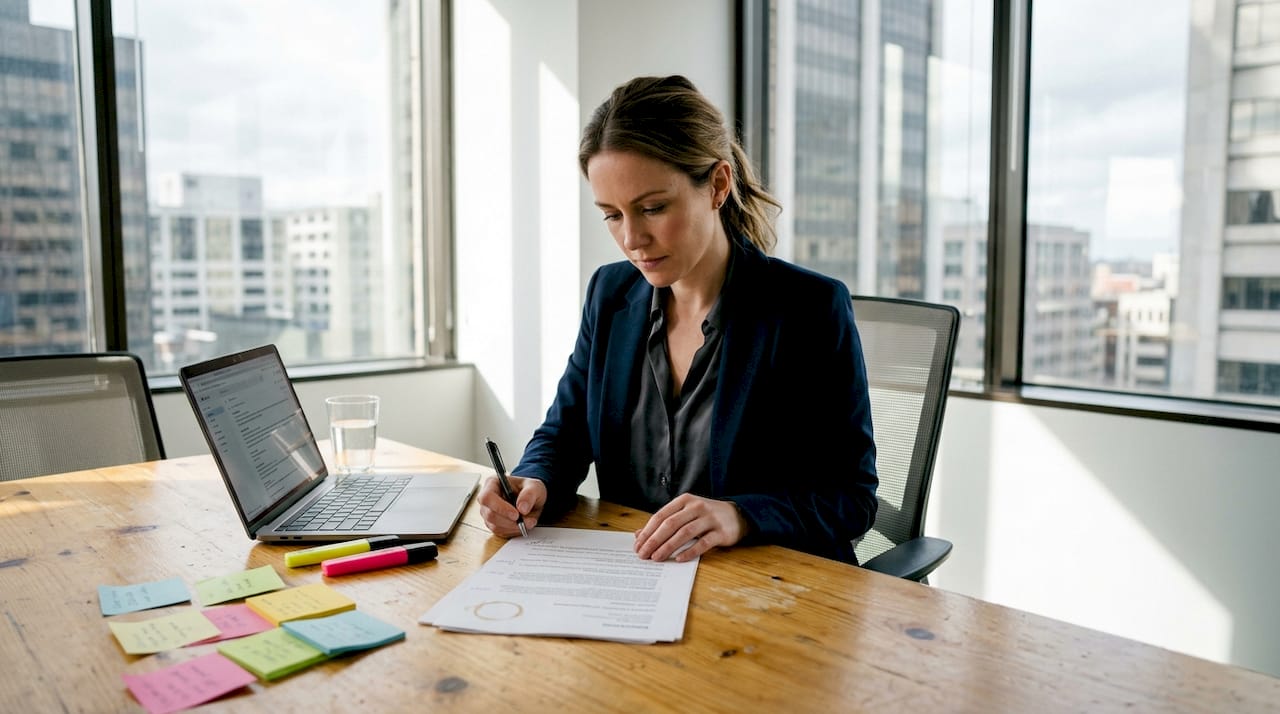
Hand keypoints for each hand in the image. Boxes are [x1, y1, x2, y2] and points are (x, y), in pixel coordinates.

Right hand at [478, 474, 546, 537]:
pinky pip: (500, 532)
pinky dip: (513, 531)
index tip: (516, 514)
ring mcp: (488, 513)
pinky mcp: (493, 524)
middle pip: (490, 514)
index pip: (487, 497)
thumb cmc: (529, 490)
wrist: (532, 500)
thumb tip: (522, 508)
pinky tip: (523, 525)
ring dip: (514, 527)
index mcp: (492, 483)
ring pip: (495, 526)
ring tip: (529, 522)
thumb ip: (529, 495)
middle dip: (510, 521)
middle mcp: (487, 499)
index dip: (500, 507)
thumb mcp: (535, 487)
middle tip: (527, 521)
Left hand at [634, 493, 748, 561]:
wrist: (737, 515)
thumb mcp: (685, 514)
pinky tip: (679, 559)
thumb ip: (665, 523)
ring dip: (668, 547)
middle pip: (670, 524)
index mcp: (684, 501)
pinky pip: (703, 543)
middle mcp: (696, 507)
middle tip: (643, 554)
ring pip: (685, 533)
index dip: (647, 531)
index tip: (638, 545)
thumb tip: (640, 535)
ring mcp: (710, 518)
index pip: (661, 516)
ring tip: (657, 558)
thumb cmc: (706, 516)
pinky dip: (690, 551)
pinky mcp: (721, 532)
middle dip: (654, 540)